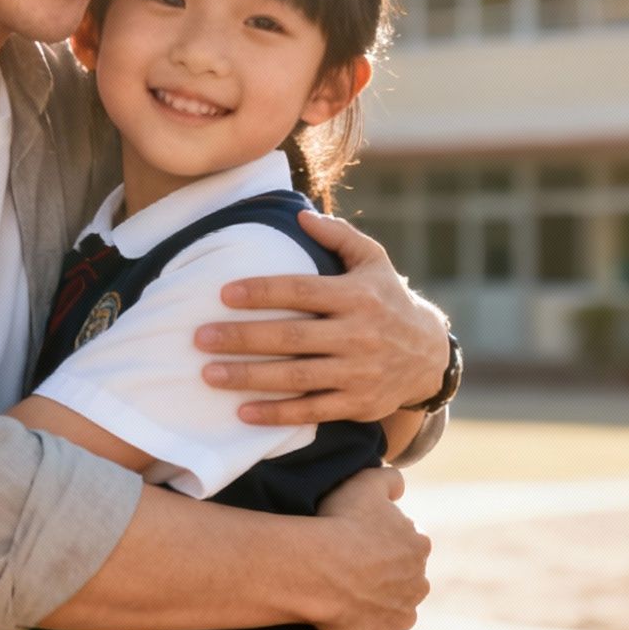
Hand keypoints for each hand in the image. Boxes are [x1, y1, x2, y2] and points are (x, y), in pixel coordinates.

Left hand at [198, 211, 450, 423]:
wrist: (428, 355)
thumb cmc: (387, 299)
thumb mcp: (373, 260)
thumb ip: (338, 235)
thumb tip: (300, 215)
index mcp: (357, 296)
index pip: (301, 292)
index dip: (262, 292)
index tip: (223, 294)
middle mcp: (359, 335)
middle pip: (292, 338)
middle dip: (242, 338)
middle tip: (200, 338)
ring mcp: (359, 373)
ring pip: (297, 377)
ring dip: (250, 378)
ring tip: (209, 374)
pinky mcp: (358, 404)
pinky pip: (311, 411)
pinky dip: (277, 414)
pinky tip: (243, 412)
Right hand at [306, 468, 429, 629]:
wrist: (319, 568)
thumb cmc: (341, 523)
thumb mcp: (366, 481)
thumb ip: (390, 479)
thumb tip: (400, 487)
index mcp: (418, 546)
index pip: (409, 545)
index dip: (384, 543)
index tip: (360, 542)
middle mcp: (419, 582)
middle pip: (407, 580)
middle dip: (387, 577)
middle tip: (353, 570)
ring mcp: (404, 615)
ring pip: (399, 611)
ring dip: (382, 607)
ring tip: (351, 597)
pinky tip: (356, 625)